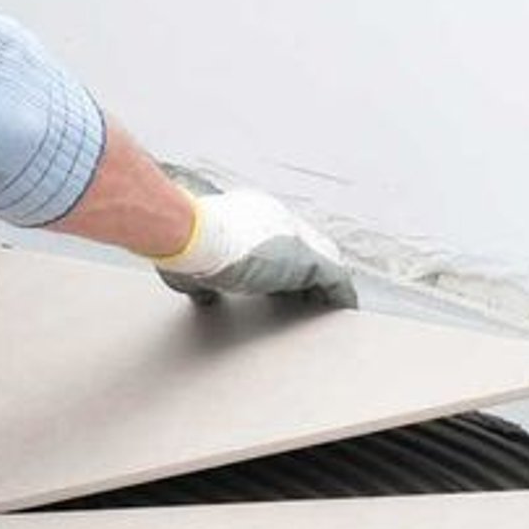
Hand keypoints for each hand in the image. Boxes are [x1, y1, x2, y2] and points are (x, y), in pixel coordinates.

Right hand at [153, 167, 356, 309]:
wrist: (188, 235)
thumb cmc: (183, 246)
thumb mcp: (192, 269)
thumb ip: (204, 283)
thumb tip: (204, 296)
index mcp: (251, 218)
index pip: (277, 243)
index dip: (283, 268)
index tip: (285, 288)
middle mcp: (277, 220)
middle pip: (305, 249)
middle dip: (309, 276)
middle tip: (311, 300)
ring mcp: (293, 236)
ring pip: (323, 262)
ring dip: (325, 285)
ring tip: (330, 308)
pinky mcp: (304, 257)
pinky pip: (334, 279)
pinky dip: (340, 294)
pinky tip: (344, 310)